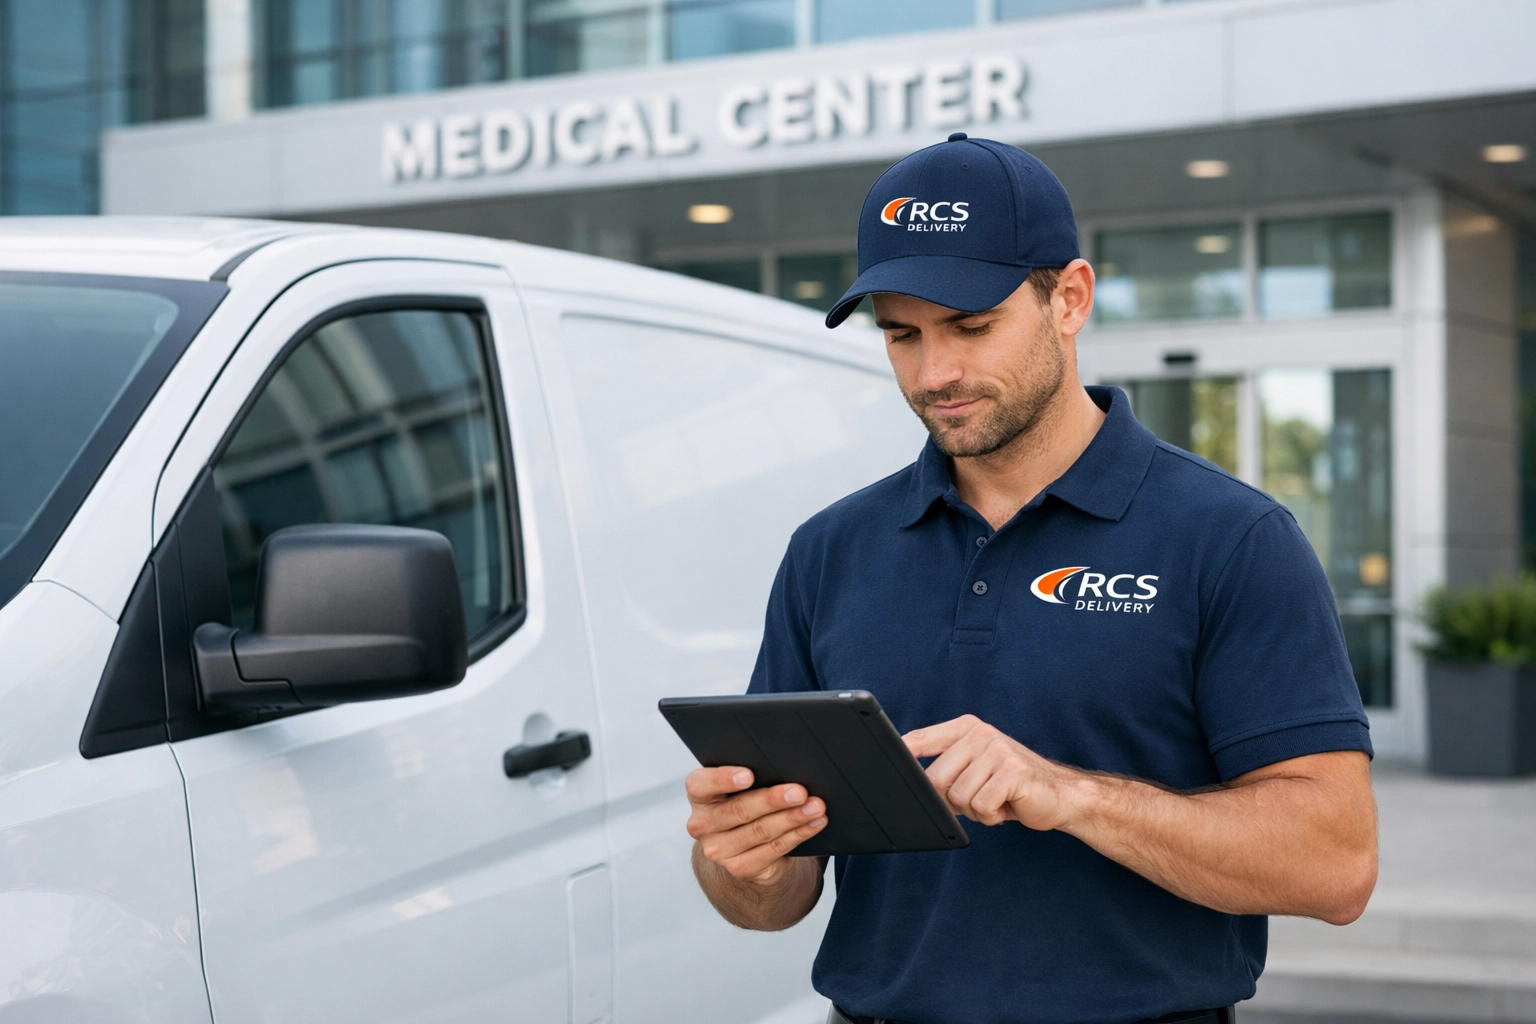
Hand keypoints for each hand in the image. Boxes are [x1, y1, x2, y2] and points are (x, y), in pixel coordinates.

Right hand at [685, 767, 827, 882]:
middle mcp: (703, 825)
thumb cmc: (744, 801)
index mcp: (699, 796)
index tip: (749, 775)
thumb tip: (787, 765)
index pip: (701, 784)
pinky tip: (814, 824)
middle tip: (800, 792)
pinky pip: (774, 849)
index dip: (724, 779)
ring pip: (761, 831)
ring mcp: (719, 850)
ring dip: (793, 818)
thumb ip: (752, 774)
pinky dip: (798, 834)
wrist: (742, 846)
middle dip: (773, 800)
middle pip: (739, 809)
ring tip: (815, 807)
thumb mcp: (739, 787)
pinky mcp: (740, 868)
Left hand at [904, 715, 1079, 830]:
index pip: (920, 739)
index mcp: (966, 728)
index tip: (879, 765)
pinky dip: (991, 816)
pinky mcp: (1013, 771)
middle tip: (977, 798)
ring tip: (995, 800)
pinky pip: (980, 805)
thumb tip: (911, 787)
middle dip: (951, 801)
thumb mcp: (974, 769)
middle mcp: (980, 733)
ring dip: (975, 810)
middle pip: (934, 778)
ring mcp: (997, 749)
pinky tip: (1006, 806)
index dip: (899, 754)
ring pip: (958, 796)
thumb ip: (945, 770)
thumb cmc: (1010, 785)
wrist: (1060, 794)